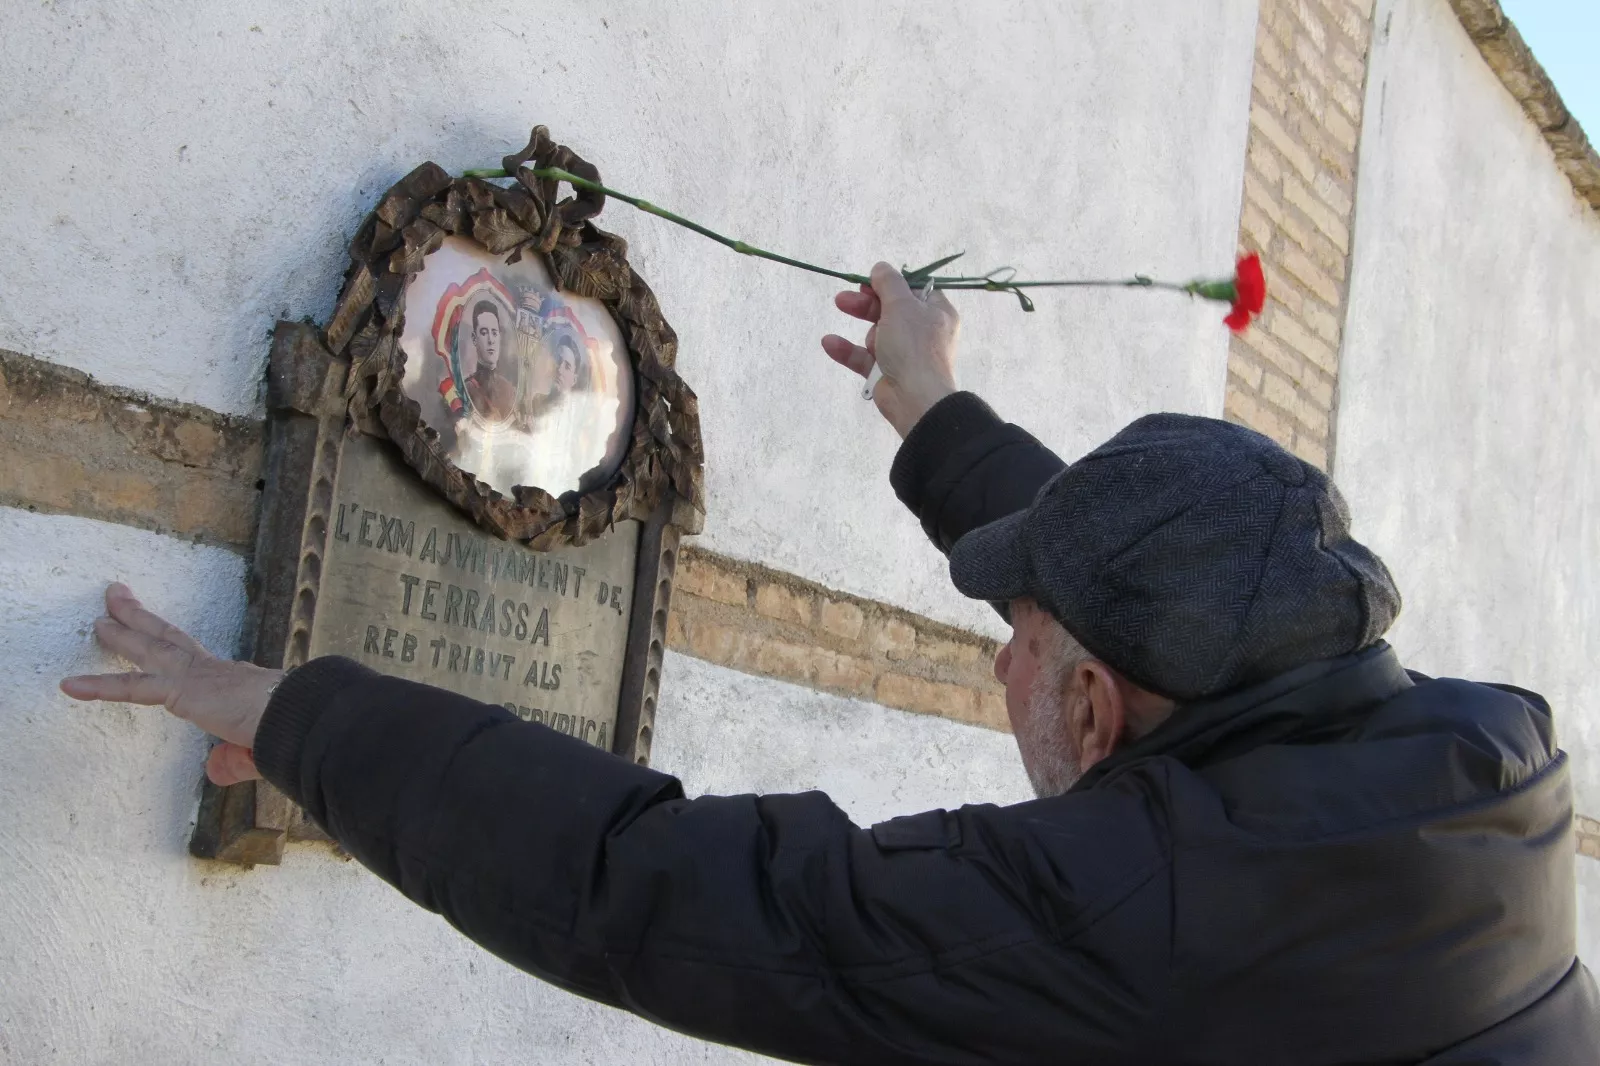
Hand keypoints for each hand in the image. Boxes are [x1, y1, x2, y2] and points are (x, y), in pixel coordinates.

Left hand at [60, 584, 282, 785]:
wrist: (301, 717)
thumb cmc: (293, 731)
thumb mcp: (258, 749)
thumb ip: (234, 760)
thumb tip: (215, 770)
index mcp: (231, 683)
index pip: (196, 660)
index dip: (175, 646)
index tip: (161, 633)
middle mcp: (213, 671)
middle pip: (169, 638)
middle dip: (143, 619)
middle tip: (118, 599)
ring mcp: (196, 675)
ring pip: (150, 647)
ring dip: (122, 630)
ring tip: (97, 618)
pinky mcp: (183, 690)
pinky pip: (134, 688)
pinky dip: (101, 685)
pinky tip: (71, 685)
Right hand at [822, 261, 959, 437]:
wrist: (915, 398)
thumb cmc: (913, 345)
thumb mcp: (902, 304)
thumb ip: (889, 283)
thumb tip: (880, 267)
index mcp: (936, 313)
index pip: (915, 291)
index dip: (892, 285)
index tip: (871, 281)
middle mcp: (923, 332)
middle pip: (891, 310)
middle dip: (866, 303)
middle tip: (844, 298)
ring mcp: (905, 354)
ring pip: (877, 333)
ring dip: (862, 327)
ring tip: (844, 314)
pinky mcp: (887, 373)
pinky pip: (864, 357)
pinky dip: (848, 350)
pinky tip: (828, 342)